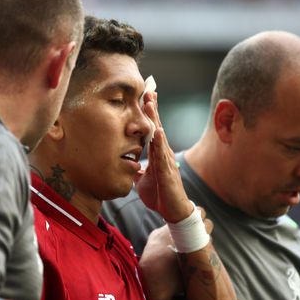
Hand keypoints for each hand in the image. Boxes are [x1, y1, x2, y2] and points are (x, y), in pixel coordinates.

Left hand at [134, 92, 193, 222]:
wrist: (173, 211)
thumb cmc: (160, 194)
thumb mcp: (142, 180)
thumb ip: (136, 169)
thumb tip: (127, 164)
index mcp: (157, 153)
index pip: (152, 129)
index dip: (149, 113)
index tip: (145, 96)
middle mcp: (163, 153)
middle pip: (157, 125)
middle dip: (152, 108)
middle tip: (148, 89)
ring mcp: (166, 160)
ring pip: (160, 135)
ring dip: (154, 118)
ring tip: (150, 103)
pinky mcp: (167, 171)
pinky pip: (162, 154)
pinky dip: (159, 142)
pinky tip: (157, 131)